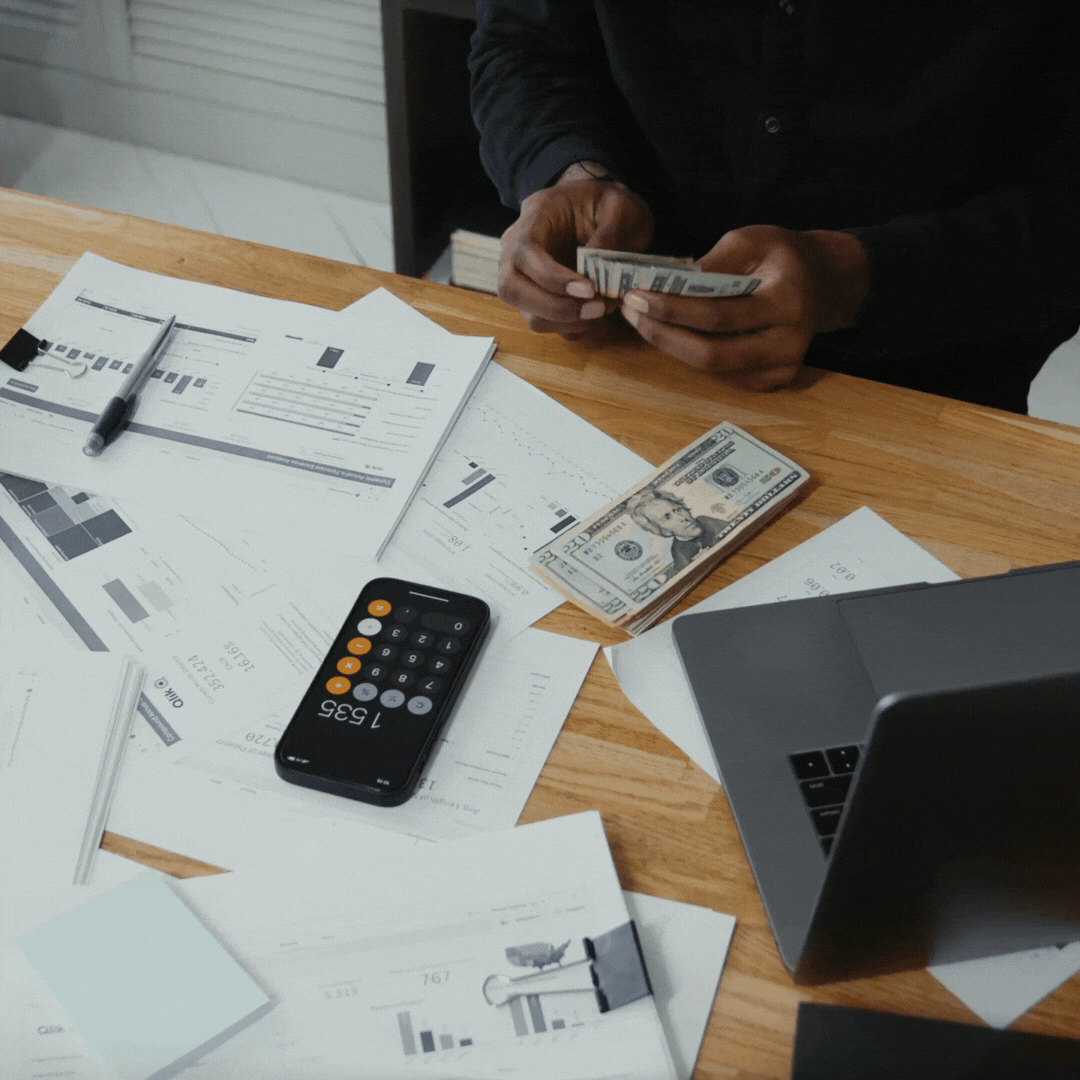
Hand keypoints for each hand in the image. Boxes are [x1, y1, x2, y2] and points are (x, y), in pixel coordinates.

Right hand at [498, 163, 653, 339]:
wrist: (597, 208)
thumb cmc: (603, 203)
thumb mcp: (618, 206)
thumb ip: (611, 235)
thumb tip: (600, 274)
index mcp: (533, 219)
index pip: (525, 254)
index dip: (553, 279)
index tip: (589, 289)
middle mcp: (516, 250)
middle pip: (512, 290)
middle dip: (555, 308)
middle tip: (597, 309)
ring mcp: (522, 278)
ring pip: (528, 314)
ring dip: (565, 323)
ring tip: (601, 314)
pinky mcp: (536, 298)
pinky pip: (545, 323)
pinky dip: (570, 329)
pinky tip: (596, 321)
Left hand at [619, 225, 869, 390]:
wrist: (822, 283)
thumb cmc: (782, 257)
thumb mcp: (752, 239)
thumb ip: (713, 262)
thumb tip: (667, 286)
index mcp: (788, 304)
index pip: (718, 316)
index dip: (673, 309)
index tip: (636, 296)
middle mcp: (788, 345)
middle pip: (711, 354)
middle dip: (663, 335)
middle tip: (631, 313)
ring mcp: (780, 370)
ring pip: (711, 369)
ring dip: (670, 346)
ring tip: (641, 319)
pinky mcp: (770, 383)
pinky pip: (719, 374)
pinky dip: (689, 354)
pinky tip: (668, 333)